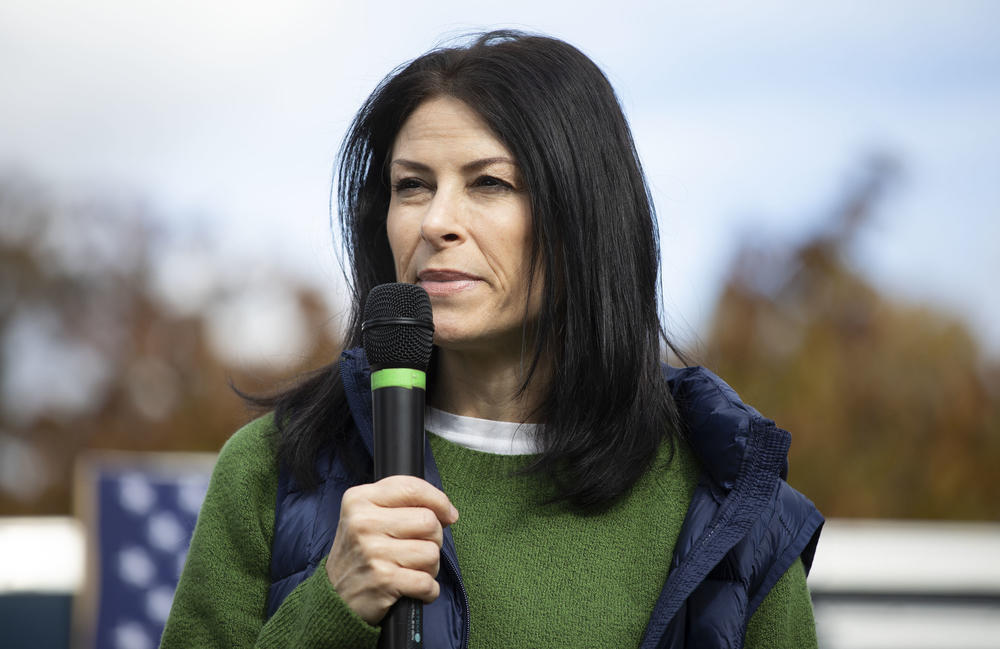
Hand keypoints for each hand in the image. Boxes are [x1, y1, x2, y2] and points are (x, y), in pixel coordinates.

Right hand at [326, 475, 458, 624]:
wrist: (334, 596)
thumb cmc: (361, 552)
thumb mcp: (368, 515)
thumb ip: (403, 503)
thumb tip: (449, 513)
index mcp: (360, 499)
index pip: (412, 487)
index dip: (439, 500)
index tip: (448, 514)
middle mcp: (363, 522)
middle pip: (428, 521)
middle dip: (434, 538)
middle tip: (417, 548)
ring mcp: (372, 551)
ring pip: (431, 553)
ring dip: (430, 567)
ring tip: (410, 569)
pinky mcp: (383, 580)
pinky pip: (427, 582)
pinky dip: (428, 590)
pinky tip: (412, 589)